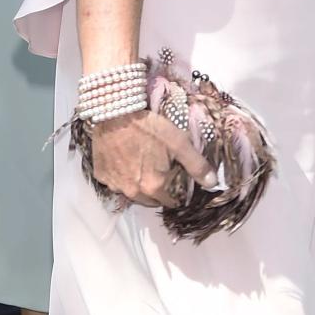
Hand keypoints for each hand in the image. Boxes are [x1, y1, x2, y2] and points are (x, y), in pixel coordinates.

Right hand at [87, 108, 217, 208]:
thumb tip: (213, 184)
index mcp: (154, 187)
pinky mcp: (101, 176)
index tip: (177, 178)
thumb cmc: (148, 127)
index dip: (178, 191)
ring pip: (133, 194)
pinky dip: (122, 177)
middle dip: (159, 191)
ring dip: (140, 186)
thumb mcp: (178, 143)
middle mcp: (133, 192)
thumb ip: (197, 165)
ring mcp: (114, 185)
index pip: (172, 202)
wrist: (114, 112)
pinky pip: (115, 183)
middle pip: (151, 201)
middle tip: (161, 170)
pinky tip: (125, 161)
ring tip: (143, 166)